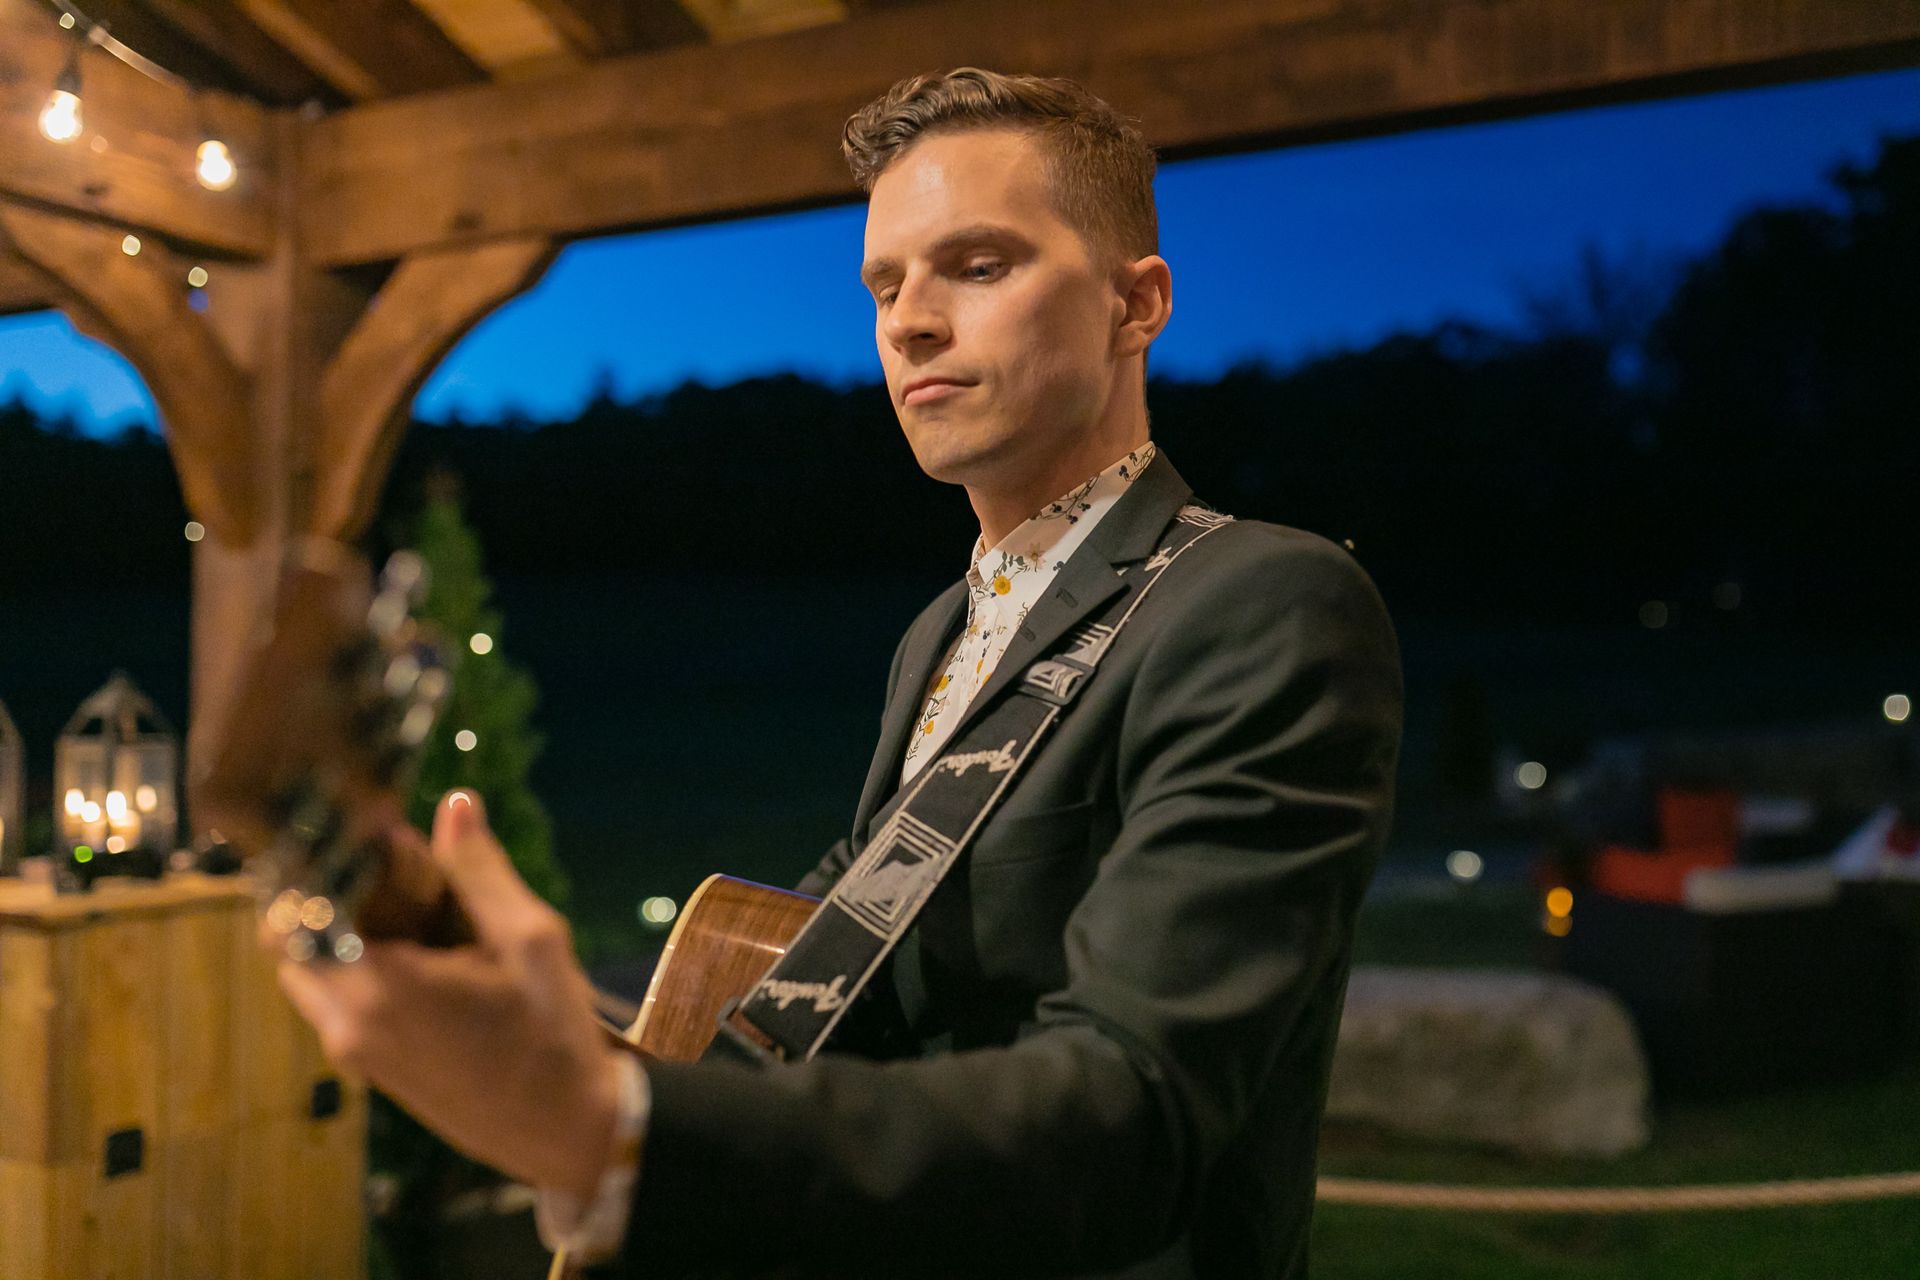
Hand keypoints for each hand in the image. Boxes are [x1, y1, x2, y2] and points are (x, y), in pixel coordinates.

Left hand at [273, 789, 622, 1200]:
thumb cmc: (553, 1033)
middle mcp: (348, 1024)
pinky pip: (337, 1007)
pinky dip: (356, 973)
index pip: (292, 918)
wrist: (568, 1132)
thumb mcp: (530, 940)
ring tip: (406, 912)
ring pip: (310, 977)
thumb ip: (480, 872)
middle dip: (323, 901)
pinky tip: (421, 958)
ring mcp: (356, 1054)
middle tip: (381, 871)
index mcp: (380, 987)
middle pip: (289, 946)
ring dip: (338, 939)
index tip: (353, 842)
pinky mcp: (372, 1073)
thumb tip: (455, 803)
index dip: (313, 872)